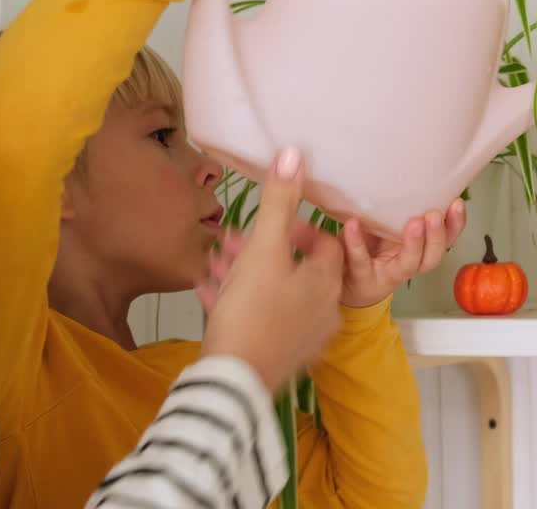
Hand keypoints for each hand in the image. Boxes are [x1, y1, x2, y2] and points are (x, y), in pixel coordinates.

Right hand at [198, 148, 343, 392]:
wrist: (231, 383)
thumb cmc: (251, 312)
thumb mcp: (264, 248)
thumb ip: (279, 201)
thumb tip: (294, 153)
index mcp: (328, 282)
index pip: (326, 242)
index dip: (298, 228)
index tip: (270, 225)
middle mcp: (324, 311)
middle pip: (297, 268)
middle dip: (263, 251)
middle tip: (232, 243)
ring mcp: (303, 338)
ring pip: (276, 293)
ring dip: (247, 275)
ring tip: (215, 264)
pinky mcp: (279, 358)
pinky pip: (262, 319)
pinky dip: (240, 302)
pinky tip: (208, 293)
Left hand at [337, 200, 466, 307]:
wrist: (343, 281)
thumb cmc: (370, 249)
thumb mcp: (388, 227)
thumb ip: (399, 209)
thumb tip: (409, 171)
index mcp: (420, 250)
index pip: (446, 240)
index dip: (455, 224)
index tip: (457, 203)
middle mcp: (409, 264)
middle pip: (432, 257)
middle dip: (438, 236)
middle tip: (435, 214)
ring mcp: (388, 274)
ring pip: (409, 264)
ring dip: (414, 244)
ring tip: (414, 223)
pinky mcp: (362, 277)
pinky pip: (360, 260)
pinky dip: (356, 241)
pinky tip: (353, 224)